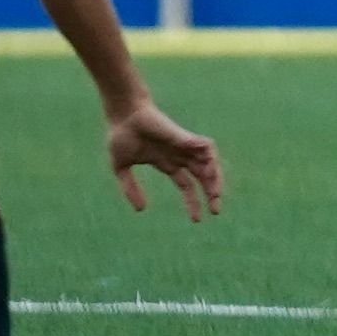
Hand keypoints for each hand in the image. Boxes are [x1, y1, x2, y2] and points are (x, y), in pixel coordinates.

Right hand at [108, 101, 220, 219]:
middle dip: (211, 194)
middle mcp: (179, 156)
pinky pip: (207, 149)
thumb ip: (129, 187)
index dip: (192, 202)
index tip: (197, 220)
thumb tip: (141, 210)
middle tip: (216, 212)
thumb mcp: (121, 168)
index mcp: (167, 163)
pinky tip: (209, 173)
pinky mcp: (186, 137)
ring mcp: (184, 146)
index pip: (186, 186)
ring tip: (216, 196)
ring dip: (215, 180)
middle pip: (202, 178)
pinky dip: (211, 160)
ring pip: (209, 165)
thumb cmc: (121, 136)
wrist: (123, 115)